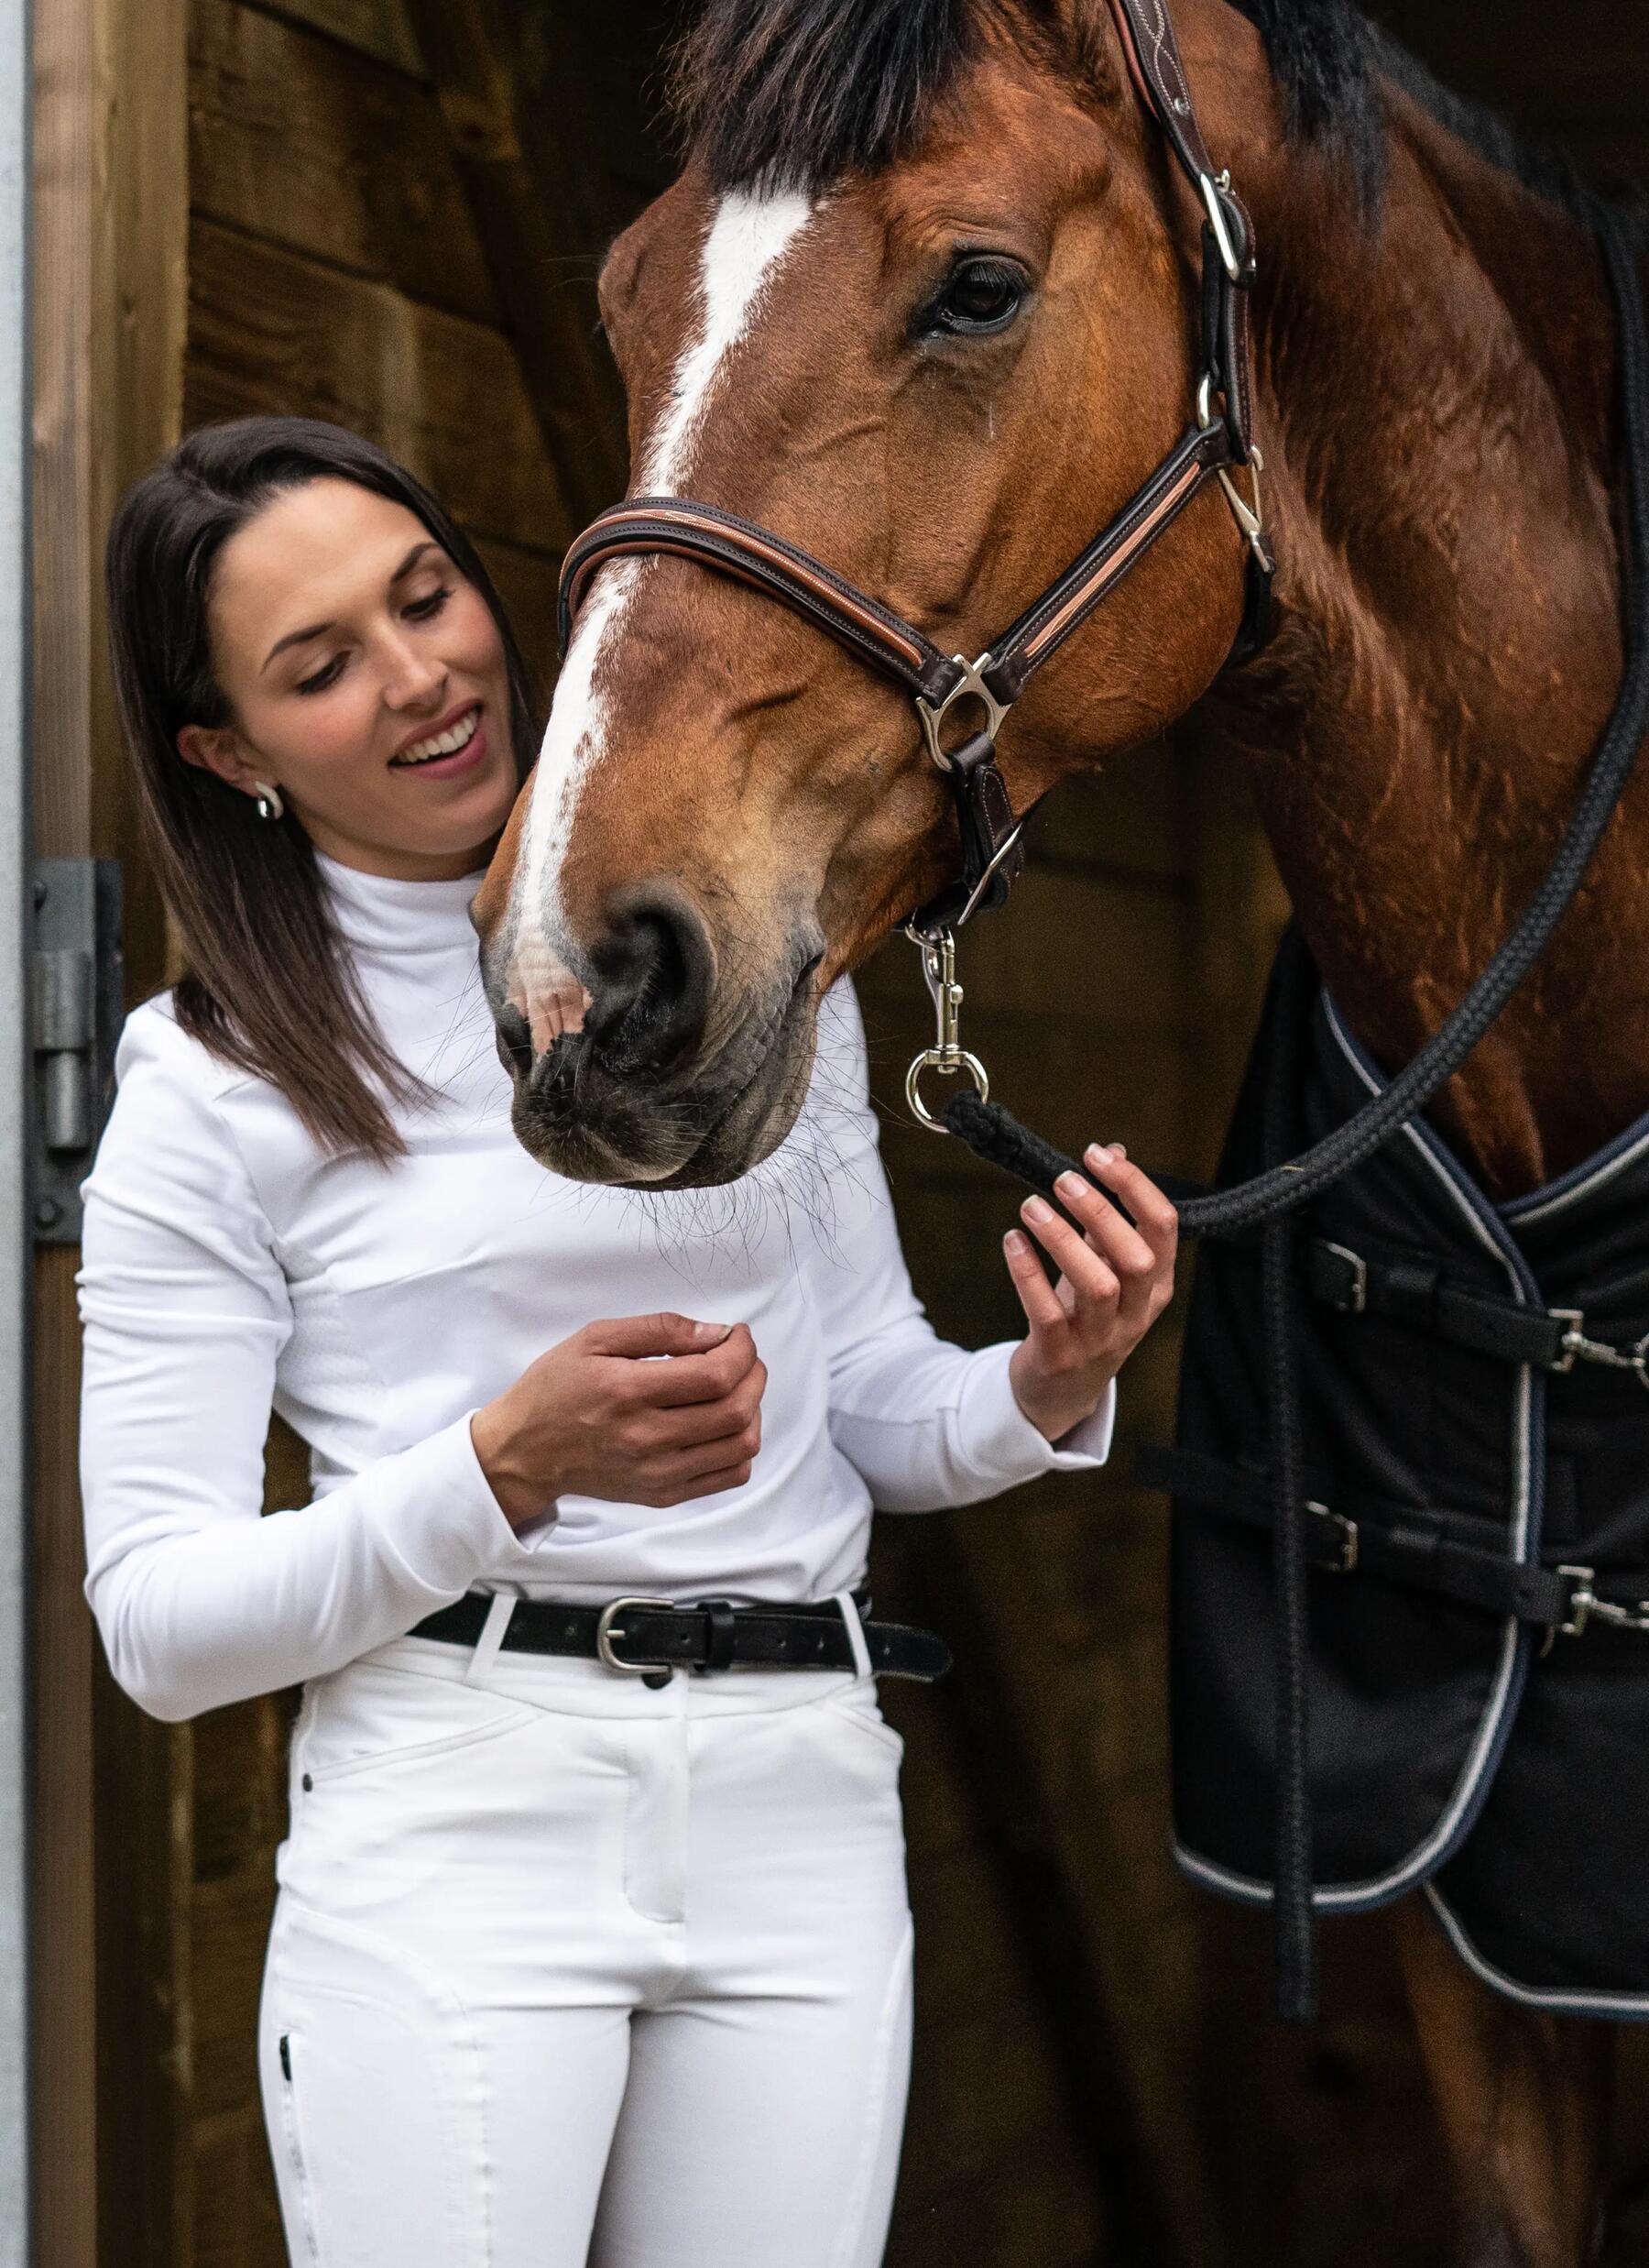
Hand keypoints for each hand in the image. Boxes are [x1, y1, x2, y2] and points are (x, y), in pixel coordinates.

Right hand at [470, 1313, 766, 1527]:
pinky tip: (723, 1425)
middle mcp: (646, 1437)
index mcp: (628, 1392)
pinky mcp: (663, 1494)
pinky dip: (741, 1447)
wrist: (524, 1452)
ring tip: (736, 1389)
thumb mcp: (595, 1339)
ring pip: (741, 1445)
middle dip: (755, 1374)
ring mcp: (657, 1472)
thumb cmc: (556, 1389)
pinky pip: (728, 1476)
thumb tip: (715, 1333)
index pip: (715, 1375)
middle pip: (736, 1410)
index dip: (742, 1351)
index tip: (737, 1336)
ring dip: (753, 1410)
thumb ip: (659, 1329)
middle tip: (743, 1358)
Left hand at [1003, 1143, 1177, 1442]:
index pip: (1163, 1227)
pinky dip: (1028, 1274)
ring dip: (1063, 1240)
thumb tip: (1114, 1150)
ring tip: (1031, 1206)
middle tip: (1063, 1179)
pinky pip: (1049, 1314)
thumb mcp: (1106, 1265)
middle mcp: (1136, 1313)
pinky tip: (1012, 1241)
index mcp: (1155, 1284)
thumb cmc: (1085, 1315)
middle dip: (1101, 1213)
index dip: (1135, 1186)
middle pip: (1136, 1259)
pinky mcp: (1060, 1357)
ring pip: (1097, 1287)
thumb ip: (1111, 1214)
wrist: (1061, 1390)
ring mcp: (1101, 1339)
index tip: (1098, 1156)